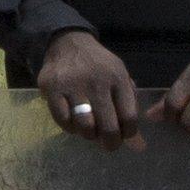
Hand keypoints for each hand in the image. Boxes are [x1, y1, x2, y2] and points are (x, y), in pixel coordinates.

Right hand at [36, 30, 141, 149]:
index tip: (124, 135)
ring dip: (89, 135)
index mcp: (117, 78)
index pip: (129, 116)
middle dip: (111, 142)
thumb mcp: (119, 79)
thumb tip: (138, 146)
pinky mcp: (52, 89)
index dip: (128, 133)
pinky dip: (70, 127)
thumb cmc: (98, 66)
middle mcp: (96, 82)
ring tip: (89, 130)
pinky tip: (73, 122)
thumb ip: (129, 108)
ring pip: (85, 126)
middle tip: (109, 144)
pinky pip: (63, 121)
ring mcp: (72, 85)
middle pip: (108, 126)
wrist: (67, 43)